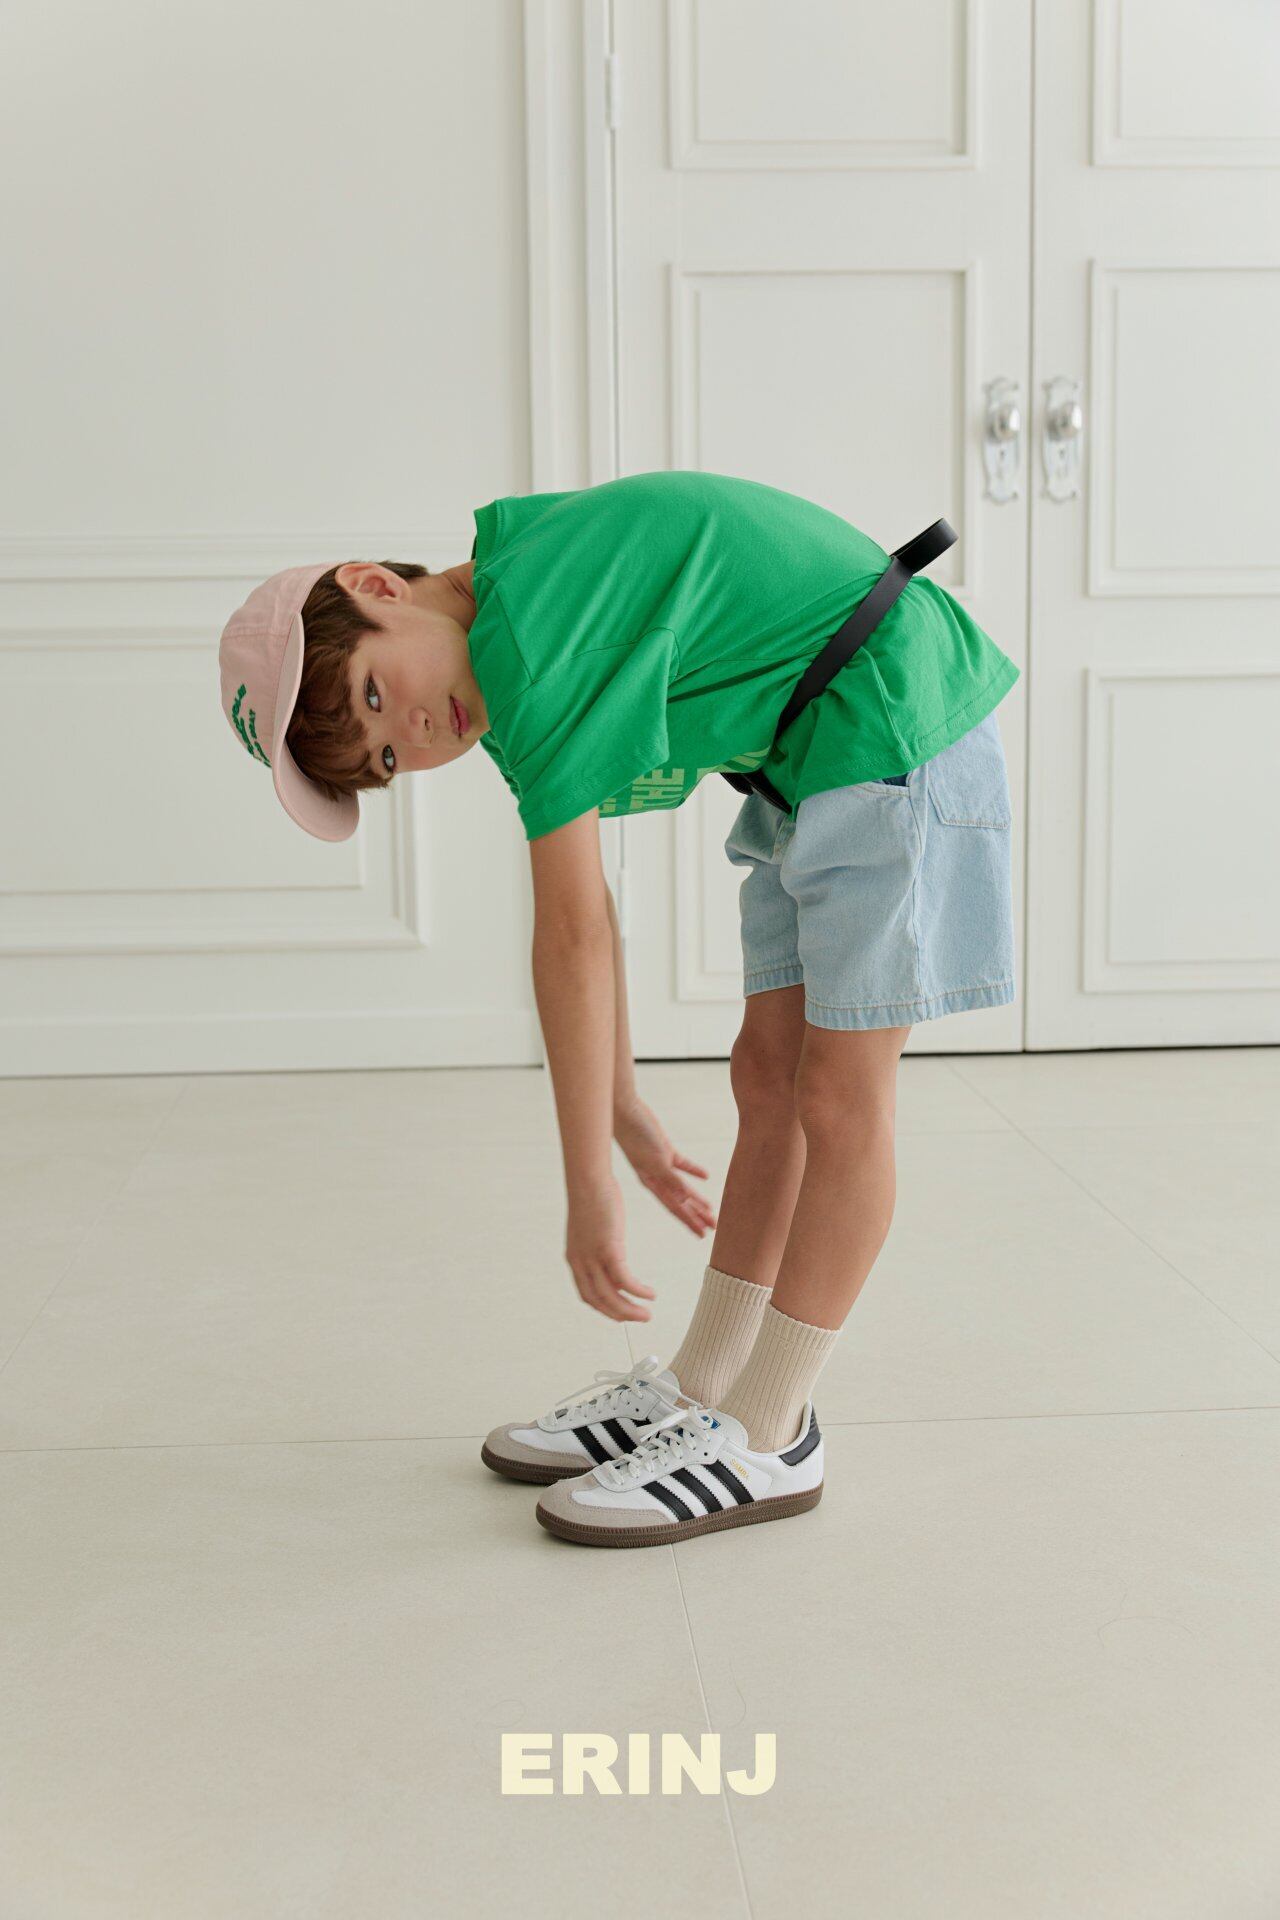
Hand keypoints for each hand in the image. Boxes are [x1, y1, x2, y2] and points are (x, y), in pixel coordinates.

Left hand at [565, 1174, 656, 1322]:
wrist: (588, 1180)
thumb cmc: (593, 1198)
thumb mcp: (593, 1228)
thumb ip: (600, 1247)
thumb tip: (613, 1259)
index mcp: (575, 1260)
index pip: (587, 1295)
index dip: (605, 1308)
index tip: (621, 1313)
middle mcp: (581, 1263)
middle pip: (600, 1301)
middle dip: (620, 1314)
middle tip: (640, 1319)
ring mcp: (593, 1258)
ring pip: (612, 1296)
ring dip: (631, 1310)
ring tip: (648, 1313)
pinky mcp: (608, 1249)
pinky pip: (625, 1280)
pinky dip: (638, 1291)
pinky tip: (650, 1294)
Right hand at [613, 1094, 718, 1236]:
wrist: (626, 1112)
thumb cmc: (637, 1136)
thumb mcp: (656, 1160)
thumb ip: (671, 1179)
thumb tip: (685, 1200)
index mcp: (653, 1183)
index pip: (675, 1207)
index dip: (689, 1221)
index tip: (702, 1234)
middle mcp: (657, 1178)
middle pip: (681, 1202)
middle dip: (696, 1216)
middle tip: (713, 1228)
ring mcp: (661, 1165)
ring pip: (683, 1187)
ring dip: (697, 1198)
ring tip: (710, 1210)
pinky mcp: (665, 1150)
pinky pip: (682, 1165)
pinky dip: (693, 1172)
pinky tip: (705, 1177)